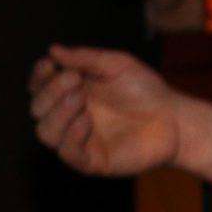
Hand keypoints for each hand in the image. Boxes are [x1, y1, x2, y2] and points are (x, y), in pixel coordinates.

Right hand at [29, 46, 179, 177]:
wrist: (174, 119)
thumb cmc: (146, 90)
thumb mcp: (116, 65)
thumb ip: (84, 58)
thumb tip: (52, 50)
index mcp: (71, 93)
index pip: (39, 87)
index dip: (38, 77)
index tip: (50, 65)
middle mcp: (70, 117)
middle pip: (37, 109)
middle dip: (50, 93)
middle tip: (75, 81)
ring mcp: (79, 140)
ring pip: (45, 133)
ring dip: (57, 114)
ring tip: (80, 101)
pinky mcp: (92, 161)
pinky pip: (68, 154)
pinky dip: (70, 137)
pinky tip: (85, 122)